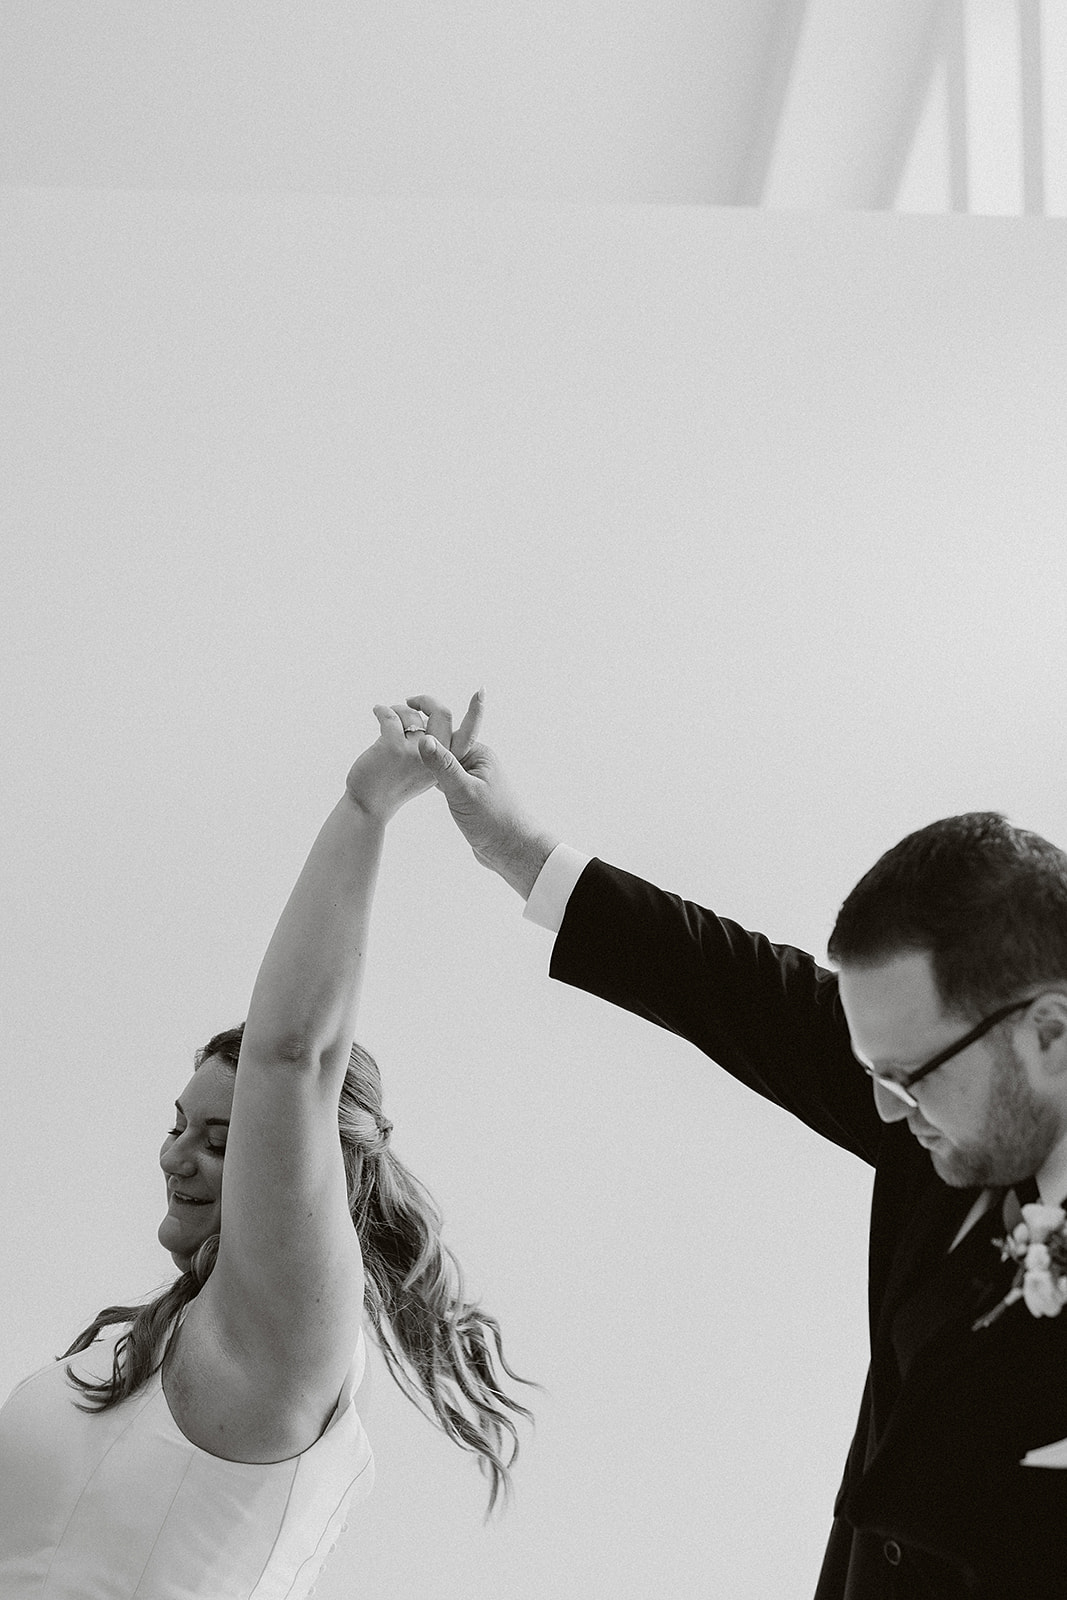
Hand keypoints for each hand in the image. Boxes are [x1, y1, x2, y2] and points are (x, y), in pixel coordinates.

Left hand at [345, 692, 482, 823]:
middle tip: (412, 700)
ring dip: (398, 710)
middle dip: (426, 700)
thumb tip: (427, 718)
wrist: (369, 806)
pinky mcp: (394, 748)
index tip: (481, 691)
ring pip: (412, 714)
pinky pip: (390, 715)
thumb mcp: (422, 770)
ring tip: (388, 717)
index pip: (468, 734)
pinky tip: (377, 710)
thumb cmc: (394, 784)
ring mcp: (416, 753)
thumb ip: (432, 748)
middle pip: (443, 714)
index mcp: (447, 763)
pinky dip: (382, 710)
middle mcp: (437, 759)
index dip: (476, 712)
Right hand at [408, 692, 558, 897]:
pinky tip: (418, 780)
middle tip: (397, 727)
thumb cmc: (494, 821)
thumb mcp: (464, 792)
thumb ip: (443, 766)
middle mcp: (476, 762)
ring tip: (402, 751)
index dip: (427, 720)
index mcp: (478, 754)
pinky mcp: (468, 796)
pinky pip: (445, 779)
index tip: (408, 705)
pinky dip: (431, 776)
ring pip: (442, 763)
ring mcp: (472, 779)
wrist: (512, 850)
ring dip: (426, 759)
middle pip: (443, 744)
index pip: (447, 730)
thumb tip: (424, 738)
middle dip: (423, 738)